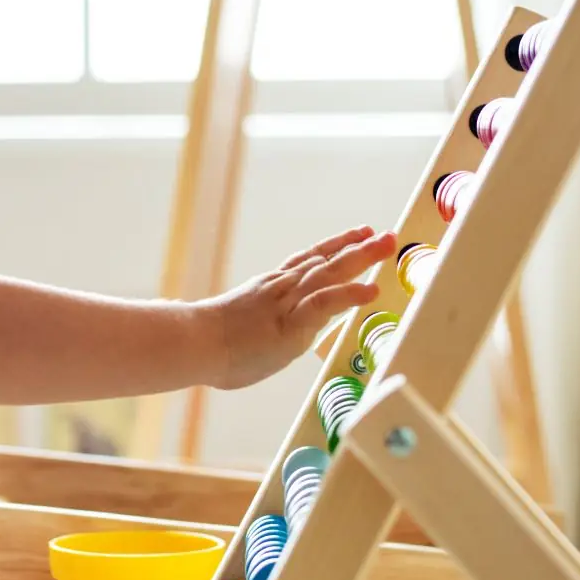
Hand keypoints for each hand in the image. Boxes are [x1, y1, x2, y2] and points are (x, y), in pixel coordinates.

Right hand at [200, 226, 395, 389]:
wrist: (192, 343)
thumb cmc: (206, 345)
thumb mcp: (239, 328)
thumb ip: (257, 326)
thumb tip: (258, 336)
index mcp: (269, 288)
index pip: (308, 261)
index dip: (334, 247)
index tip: (357, 234)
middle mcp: (281, 289)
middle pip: (325, 261)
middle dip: (357, 247)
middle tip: (385, 235)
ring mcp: (286, 304)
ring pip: (329, 275)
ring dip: (361, 259)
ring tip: (387, 246)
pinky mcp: (291, 325)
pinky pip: (324, 305)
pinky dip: (349, 294)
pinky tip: (371, 289)